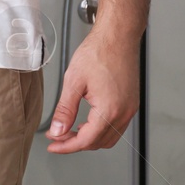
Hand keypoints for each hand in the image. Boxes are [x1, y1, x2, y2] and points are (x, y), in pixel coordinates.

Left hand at [46, 24, 141, 152]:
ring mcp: (130, 109)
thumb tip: (57, 130)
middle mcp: (124, 112)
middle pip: (99, 142)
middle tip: (57, 137)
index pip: (86, 140)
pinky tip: (85, 123)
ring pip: (109, 137)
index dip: (67, 146)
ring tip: (68, 131)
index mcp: (110, 109)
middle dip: (76, 143)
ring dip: (89, 138)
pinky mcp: (130, 103)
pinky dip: (100, 130)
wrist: (117, 38)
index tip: (53, 145)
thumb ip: (65, 110)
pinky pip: (116, 126)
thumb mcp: (73, 82)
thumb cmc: (98, 53)